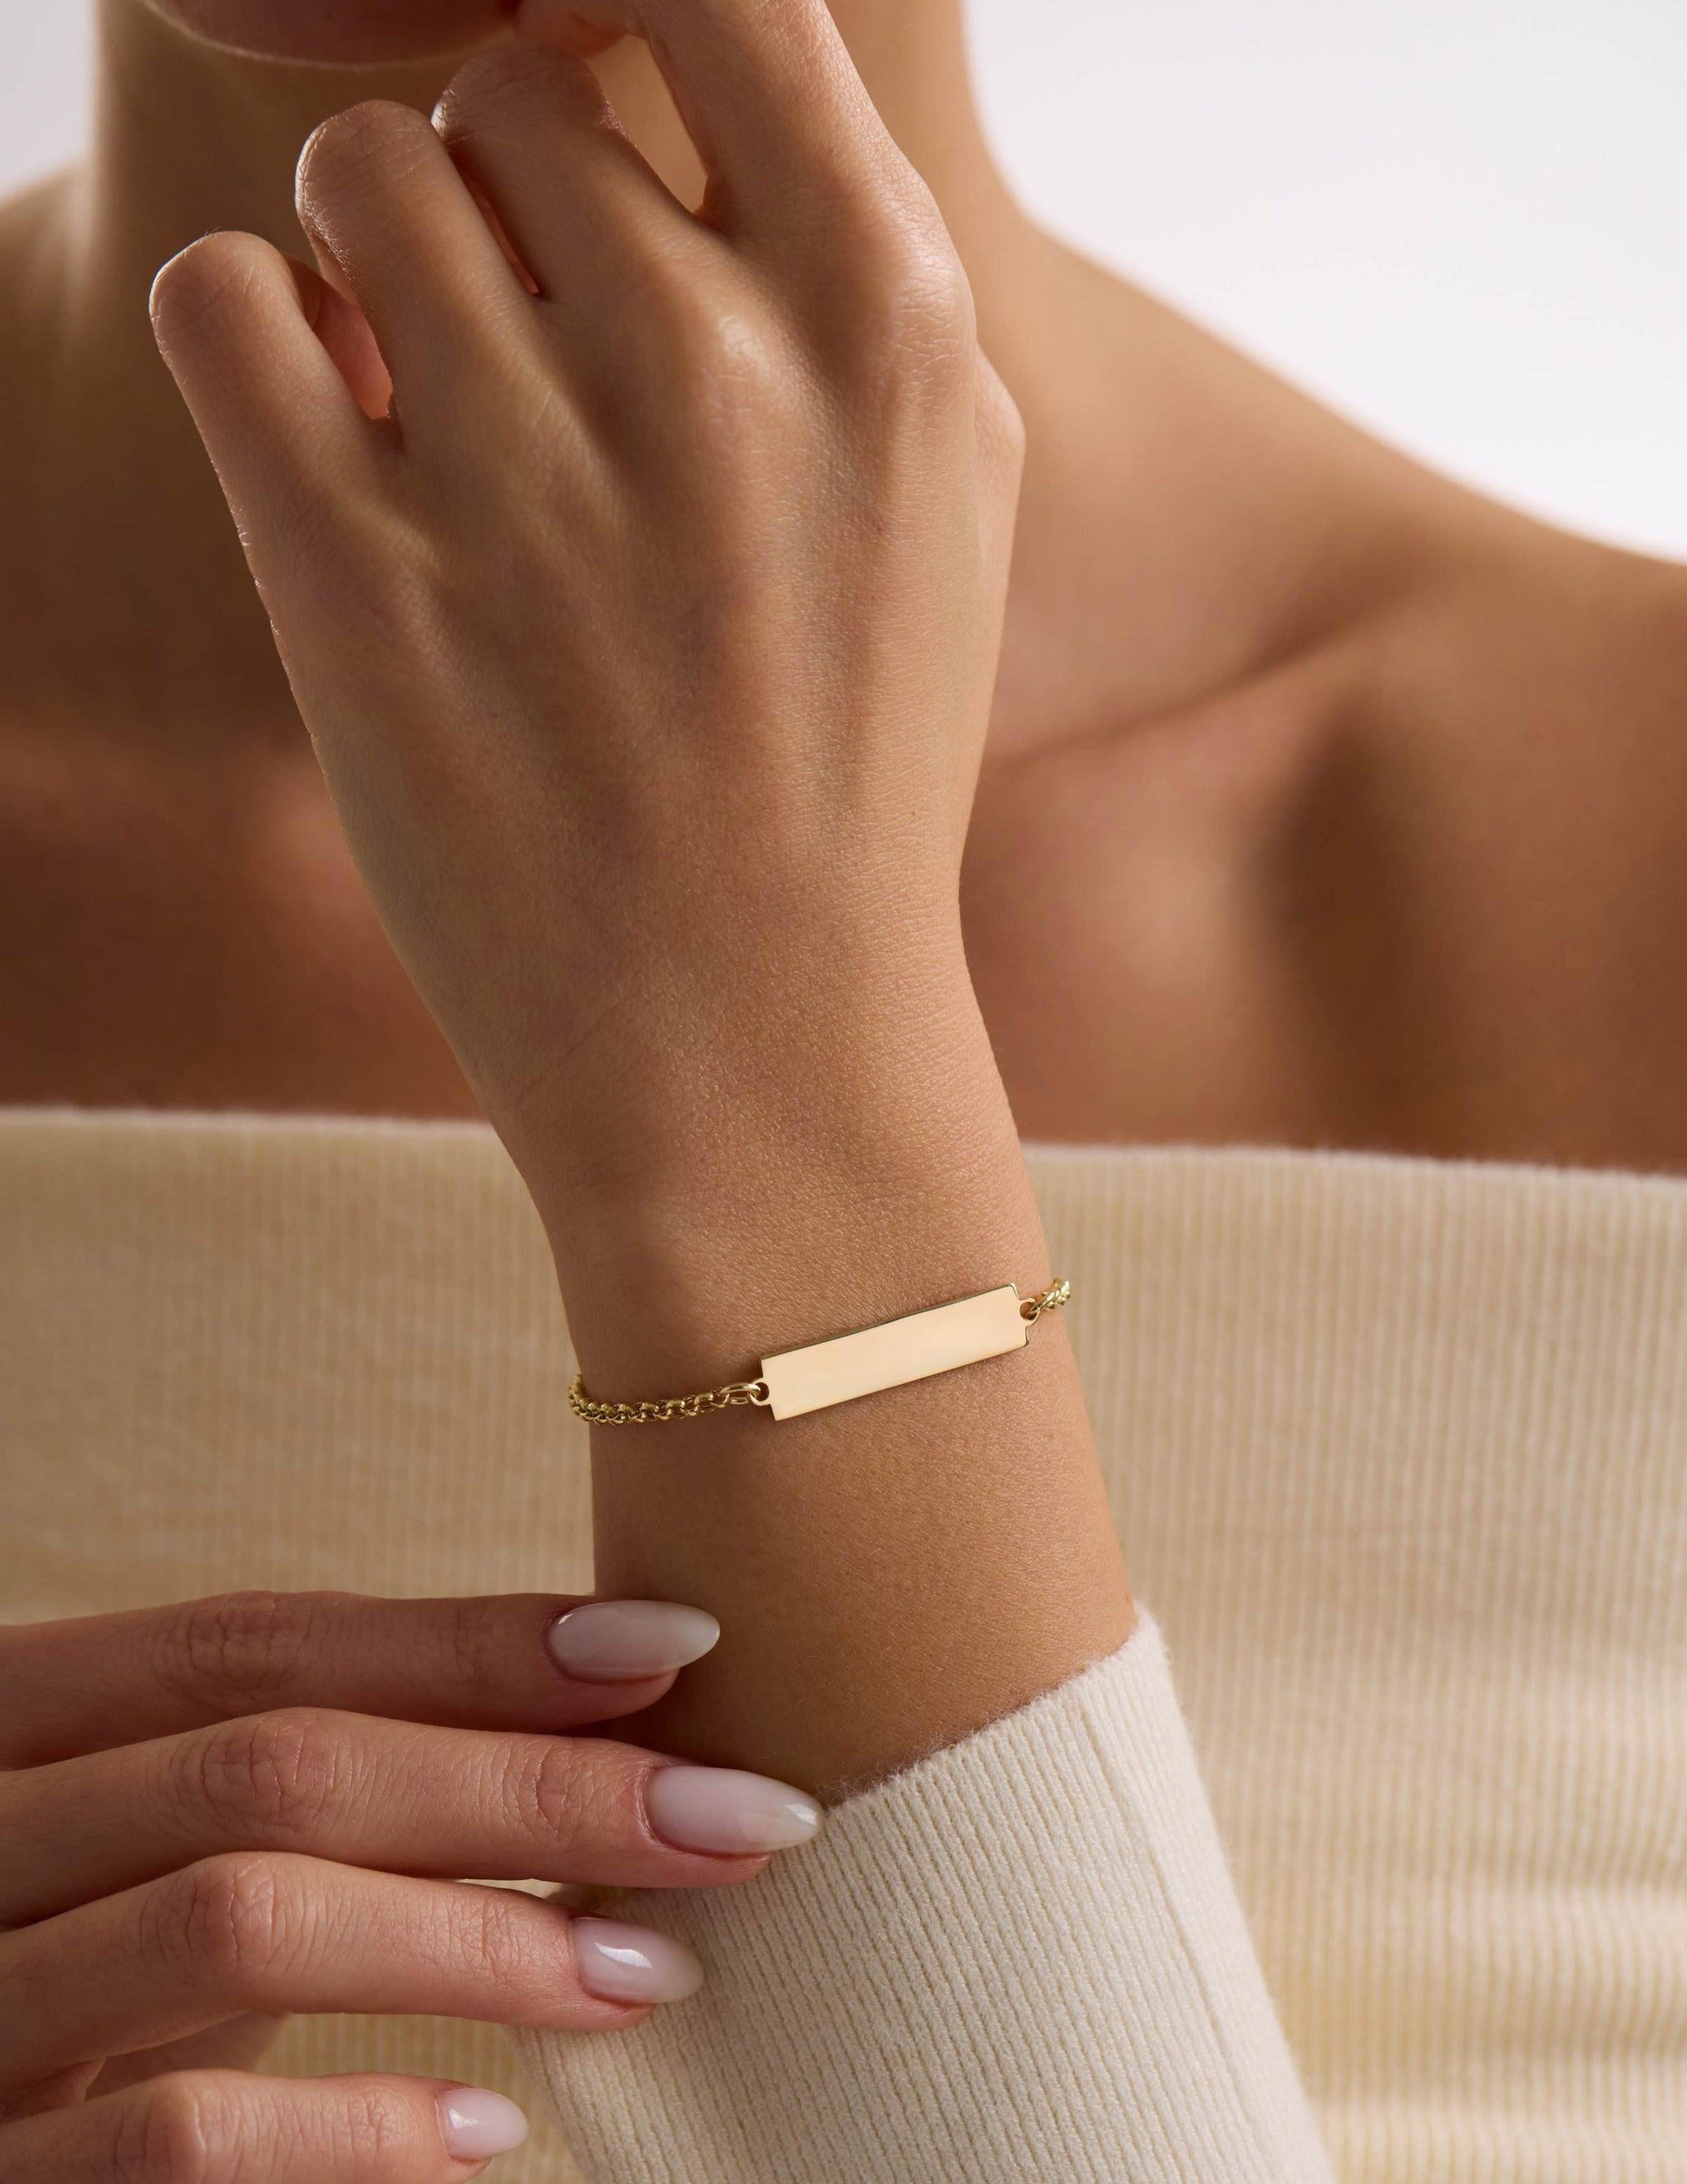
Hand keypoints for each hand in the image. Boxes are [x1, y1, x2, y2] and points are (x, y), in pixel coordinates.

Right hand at [0, 1586, 819, 2183]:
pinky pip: (171, 2140)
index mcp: (9, 1736)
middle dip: (531, 1782)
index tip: (677, 1651)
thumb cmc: (44, 2055)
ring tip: (646, 1972)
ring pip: (236, 1919)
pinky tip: (486, 2135)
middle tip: (740, 1819)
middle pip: (272, 1765)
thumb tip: (583, 1744)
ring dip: (476, 1938)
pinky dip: (349, 2131)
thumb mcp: (153, 1902)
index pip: (255, 1643)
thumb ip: (296, 1817)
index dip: (471, 1640)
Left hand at [149, 0, 1022, 1218]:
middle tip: (523, 348)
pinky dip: (248, 334)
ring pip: (356, 165)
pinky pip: (219, 297)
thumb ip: (844, 267)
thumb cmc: (848, 761)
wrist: (755, 1039)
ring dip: (365, 258)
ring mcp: (525, 474)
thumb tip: (694, 71)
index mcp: (887, 327)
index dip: (630, 23)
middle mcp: (710, 370)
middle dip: (497, 195)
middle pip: (509, 85)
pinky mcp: (353, 579)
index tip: (604, 112)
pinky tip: (322, 432)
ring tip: (421, 401)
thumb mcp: (939, 491)